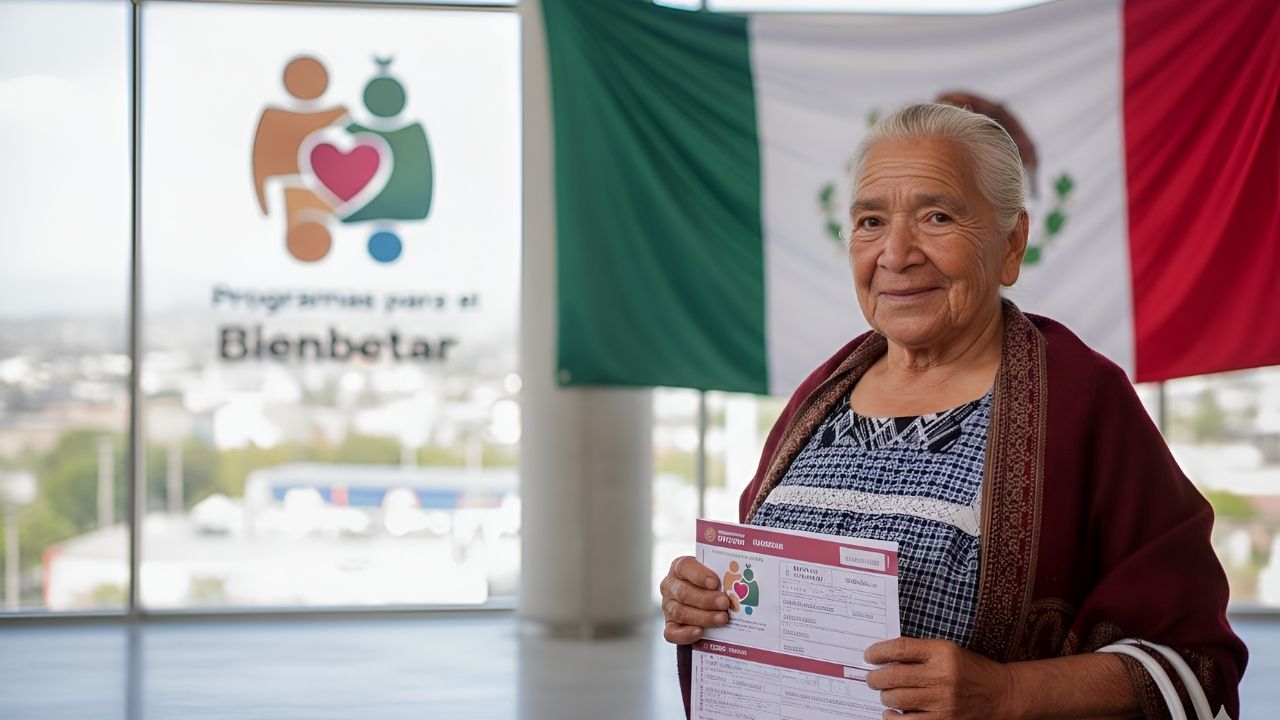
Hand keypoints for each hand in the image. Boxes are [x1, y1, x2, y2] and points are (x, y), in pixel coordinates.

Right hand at [659, 556, 729, 644]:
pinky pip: (672, 633)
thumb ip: (723, 575)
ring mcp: (667, 607)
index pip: (684, 567)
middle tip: (725, 603)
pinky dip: (685, 634)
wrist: (702, 601)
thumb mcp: (715, 574)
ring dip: (703, 617)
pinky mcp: (669, 626)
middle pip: (684, 592)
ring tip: (722, 619)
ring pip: (681, 613)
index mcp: (679, 568)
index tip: (715, 583)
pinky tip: (700, 632)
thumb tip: (741, 580)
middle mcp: (670, 586)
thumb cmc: (712, 585)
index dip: (699, 575)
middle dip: (706, 599)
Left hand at [864, 637, 1016, 719]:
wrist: (1001, 694)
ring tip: (884, 693)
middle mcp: (942, 676)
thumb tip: (885, 658)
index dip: (879, 652)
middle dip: (875, 677)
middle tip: (872, 678)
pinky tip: (891, 713)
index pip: (900, 648)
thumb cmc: (972, 670)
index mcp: (942, 652)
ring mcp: (942, 701)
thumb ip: (921, 653)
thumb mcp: (949, 651)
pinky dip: (893, 717)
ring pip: (896, 699)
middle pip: (893, 676)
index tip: (869, 656)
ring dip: (884, 696)